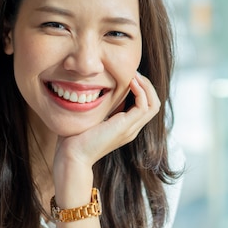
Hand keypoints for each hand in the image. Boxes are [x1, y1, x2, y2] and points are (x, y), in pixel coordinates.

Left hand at [52, 72, 160, 197]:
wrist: (73, 155)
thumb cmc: (75, 137)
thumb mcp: (92, 116)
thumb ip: (100, 106)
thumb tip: (99, 88)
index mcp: (126, 126)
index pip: (145, 105)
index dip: (141, 88)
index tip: (129, 76)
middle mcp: (132, 128)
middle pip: (154, 104)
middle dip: (147, 85)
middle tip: (134, 72)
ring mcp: (131, 129)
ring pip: (153, 104)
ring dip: (146, 86)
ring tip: (134, 75)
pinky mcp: (126, 127)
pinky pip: (144, 106)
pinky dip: (140, 91)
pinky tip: (129, 82)